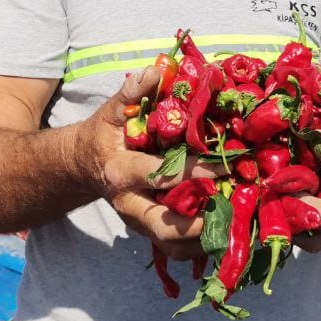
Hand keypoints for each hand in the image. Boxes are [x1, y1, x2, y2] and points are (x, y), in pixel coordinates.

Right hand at [90, 67, 220, 259]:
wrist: (84, 164)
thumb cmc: (103, 135)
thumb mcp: (111, 111)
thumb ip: (131, 93)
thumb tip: (154, 71)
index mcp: (120, 173)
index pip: (161, 175)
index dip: (196, 171)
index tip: (227, 164)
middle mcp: (128, 204)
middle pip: (165, 228)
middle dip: (202, 224)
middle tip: (235, 210)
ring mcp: (138, 223)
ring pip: (172, 247)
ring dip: (205, 241)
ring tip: (237, 224)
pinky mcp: (147, 232)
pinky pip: (175, 249)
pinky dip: (200, 245)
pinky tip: (227, 230)